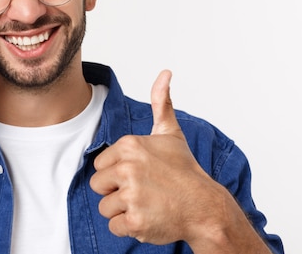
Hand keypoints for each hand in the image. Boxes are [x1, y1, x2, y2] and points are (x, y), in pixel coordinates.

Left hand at [90, 70, 217, 244]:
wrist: (204, 207)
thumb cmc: (184, 171)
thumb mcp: (170, 134)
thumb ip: (161, 102)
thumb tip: (165, 73)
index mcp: (129, 146)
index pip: (100, 165)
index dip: (117, 173)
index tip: (139, 175)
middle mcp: (128, 168)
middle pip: (98, 186)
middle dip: (116, 192)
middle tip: (142, 192)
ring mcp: (132, 195)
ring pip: (105, 208)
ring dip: (122, 211)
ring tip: (146, 204)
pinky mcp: (135, 220)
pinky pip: (114, 226)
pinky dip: (129, 227)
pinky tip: (148, 218)